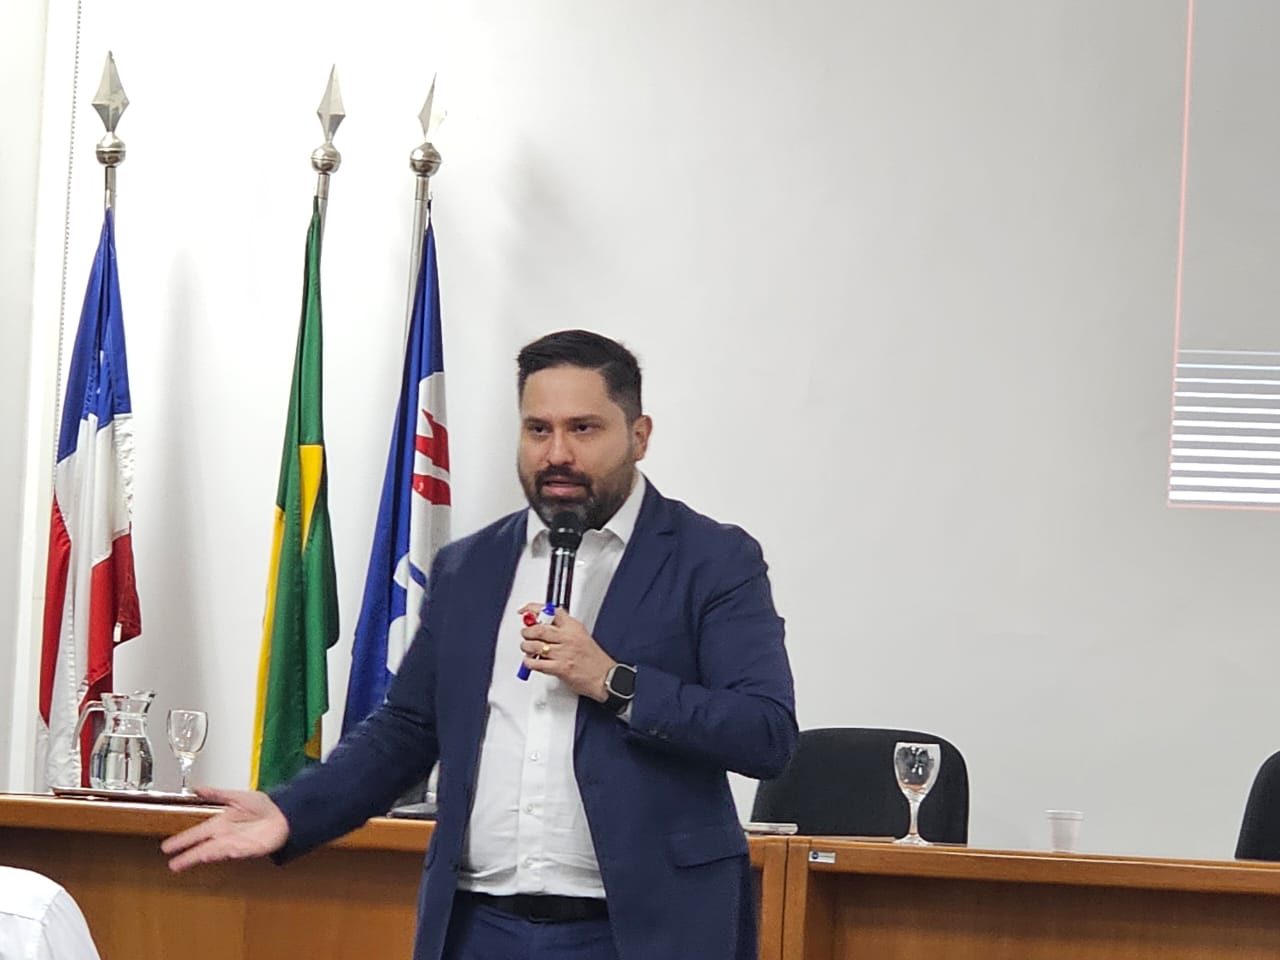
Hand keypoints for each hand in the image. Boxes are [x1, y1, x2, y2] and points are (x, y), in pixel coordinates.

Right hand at [160, 786, 289, 871]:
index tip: (167, 847)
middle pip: (201, 846)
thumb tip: (196, 788)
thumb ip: (217, 794)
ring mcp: (235, 843)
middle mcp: (225, 835)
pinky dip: (218, 854)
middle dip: (186, 854)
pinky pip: (230, 852)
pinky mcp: (246, 849)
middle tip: (171, 863)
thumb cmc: (264, 806)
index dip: (182, 840)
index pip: (197, 833)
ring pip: (212, 851)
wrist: (284, 813)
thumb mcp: (237, 796)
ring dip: (198, 856)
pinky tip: (208, 856)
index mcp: (221, 822)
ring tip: (184, 863)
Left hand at [519, 605, 614, 701]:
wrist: (605, 677)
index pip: (551, 611)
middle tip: (525, 634)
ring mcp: (564, 653)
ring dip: (526, 647)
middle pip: (539, 628)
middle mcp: (568, 638)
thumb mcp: (581, 636)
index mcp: (574, 627)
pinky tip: (530, 661)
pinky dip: (529, 662)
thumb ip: (563, 629)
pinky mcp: (560, 668)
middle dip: (527, 631)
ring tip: (527, 648)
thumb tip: (542, 625)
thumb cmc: (594, 659)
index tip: (525, 611)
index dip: (533, 609)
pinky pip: (537, 663)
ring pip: (535, 645)